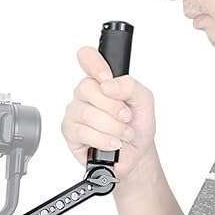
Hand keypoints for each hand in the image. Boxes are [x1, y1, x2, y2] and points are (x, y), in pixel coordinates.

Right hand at [61, 46, 156, 180]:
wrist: (136, 155)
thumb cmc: (137, 126)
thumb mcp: (144, 102)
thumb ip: (130, 86)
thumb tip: (108, 85)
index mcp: (102, 81)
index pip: (88, 59)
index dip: (93, 63)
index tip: (106, 77)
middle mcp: (85, 94)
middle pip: (87, 87)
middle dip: (112, 106)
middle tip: (126, 117)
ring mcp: (75, 112)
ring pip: (86, 112)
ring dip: (112, 126)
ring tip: (122, 134)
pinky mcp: (69, 132)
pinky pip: (82, 131)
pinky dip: (103, 138)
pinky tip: (112, 142)